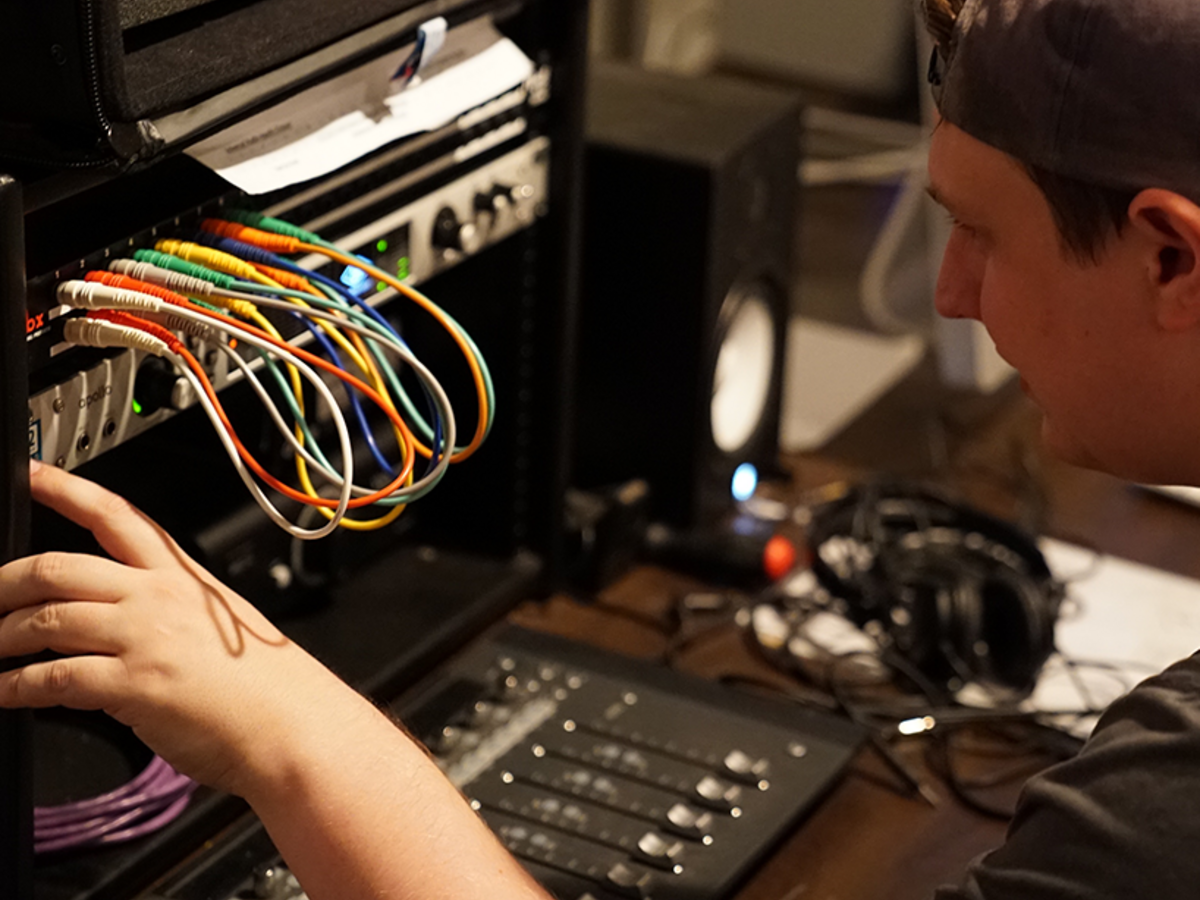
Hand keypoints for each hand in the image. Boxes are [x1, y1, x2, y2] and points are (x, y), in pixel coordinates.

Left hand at [0, 460, 357, 795]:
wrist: (291, 723)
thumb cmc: (266, 684)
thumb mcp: (222, 623)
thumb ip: (171, 611)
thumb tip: (123, 621)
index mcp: (182, 577)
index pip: (117, 516)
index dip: (68, 489)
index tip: (35, 473)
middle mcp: (159, 597)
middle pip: (60, 567)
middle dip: (7, 580)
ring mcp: (144, 637)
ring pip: (47, 618)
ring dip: (3, 635)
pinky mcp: (132, 682)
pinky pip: (53, 677)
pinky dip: (16, 687)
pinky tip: (6, 693)